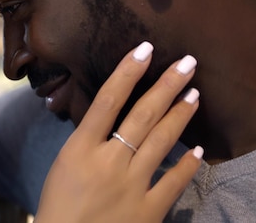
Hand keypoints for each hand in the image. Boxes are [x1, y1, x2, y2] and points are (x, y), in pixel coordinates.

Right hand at [34, 42, 201, 222]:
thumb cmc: (57, 207)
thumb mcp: (63, 166)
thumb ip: (86, 142)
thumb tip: (108, 118)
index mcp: (80, 149)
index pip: (107, 101)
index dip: (127, 72)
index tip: (145, 49)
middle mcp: (108, 162)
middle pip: (142, 115)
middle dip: (167, 86)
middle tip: (188, 63)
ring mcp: (131, 186)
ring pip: (161, 141)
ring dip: (180, 115)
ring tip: (194, 95)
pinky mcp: (148, 210)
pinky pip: (173, 182)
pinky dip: (187, 165)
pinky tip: (198, 149)